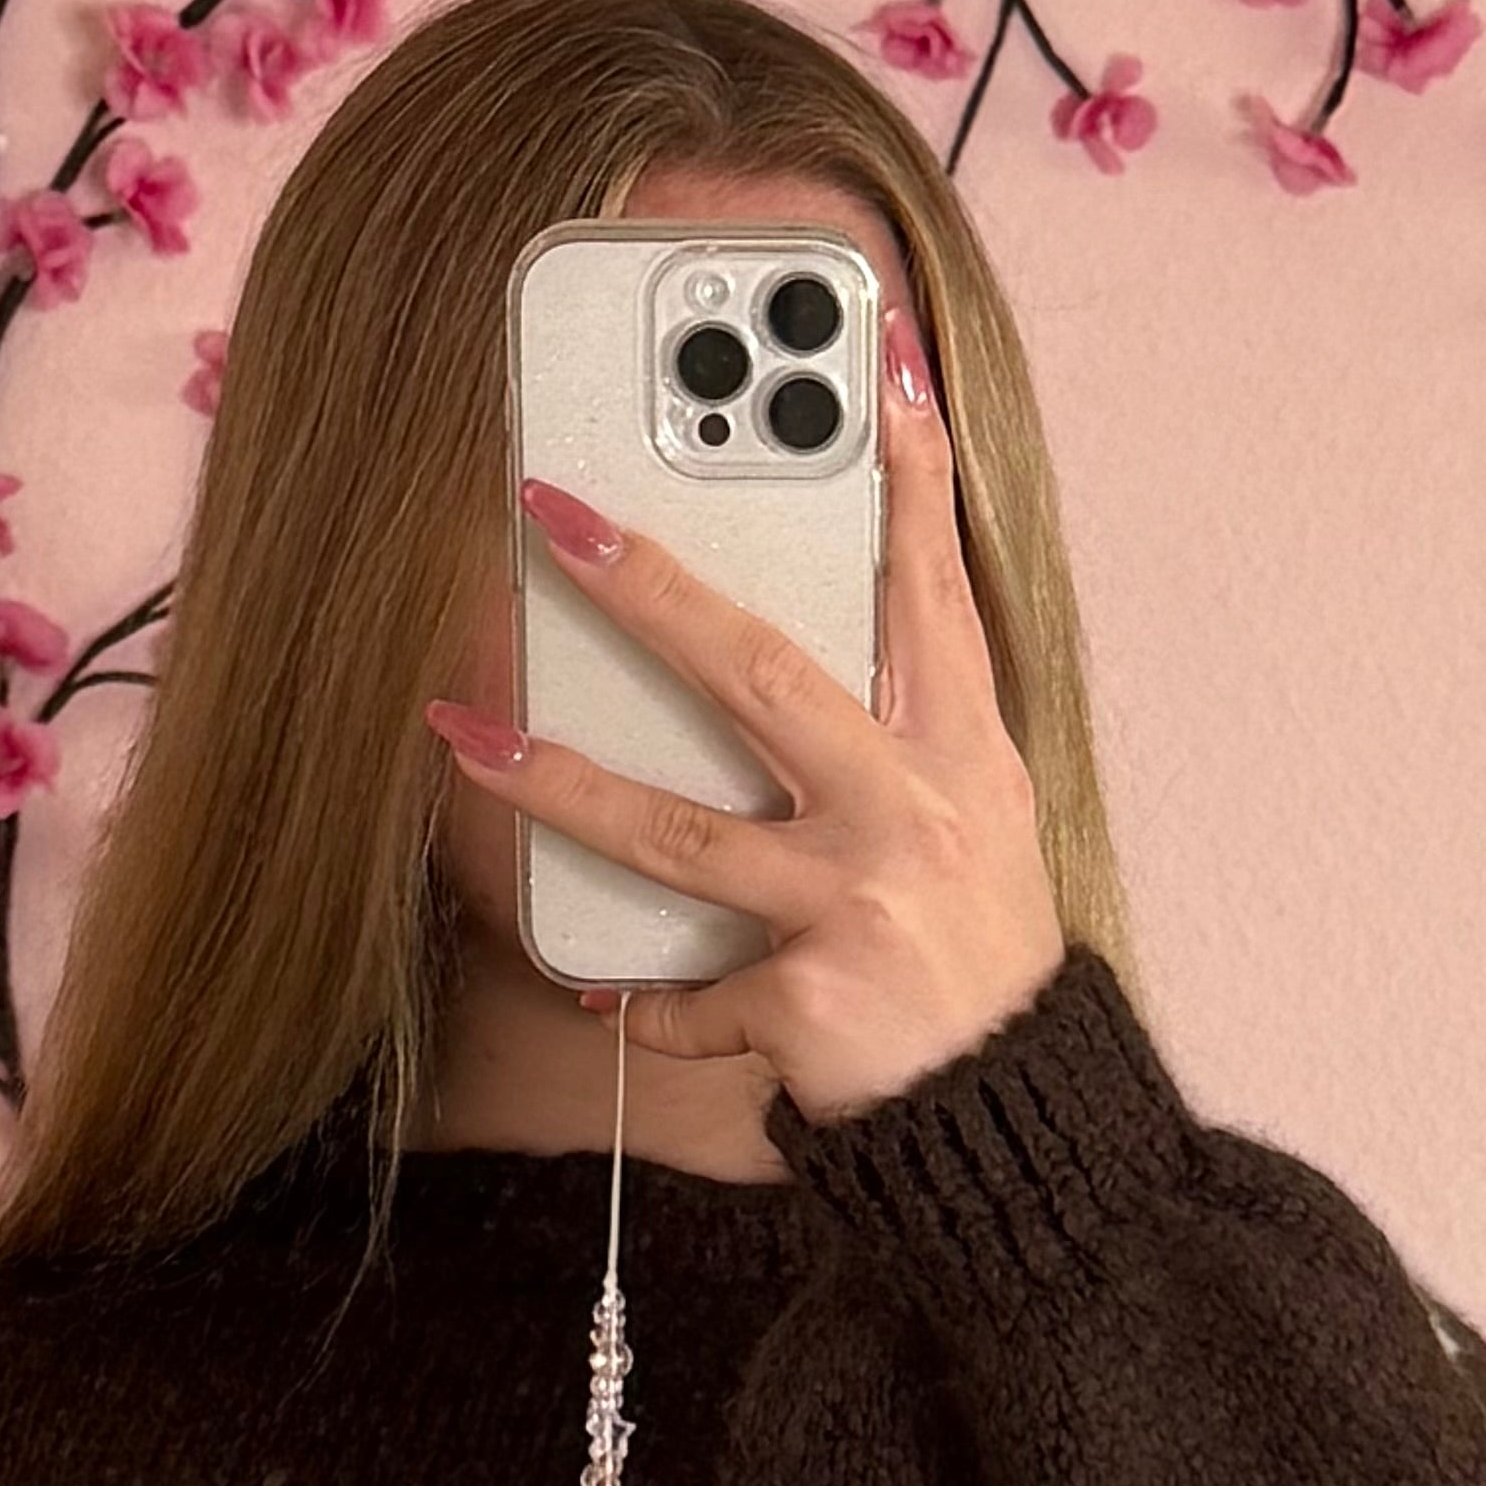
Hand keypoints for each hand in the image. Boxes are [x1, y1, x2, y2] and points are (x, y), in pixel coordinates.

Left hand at [419, 301, 1066, 1124]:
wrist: (1015, 1116)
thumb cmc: (981, 960)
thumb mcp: (979, 825)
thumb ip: (905, 735)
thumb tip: (786, 656)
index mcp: (959, 754)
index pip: (933, 590)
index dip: (911, 477)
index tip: (885, 368)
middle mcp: (908, 814)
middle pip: (760, 676)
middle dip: (647, 590)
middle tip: (554, 517)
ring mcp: (854, 907)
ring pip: (678, 833)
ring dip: (559, 786)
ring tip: (470, 737)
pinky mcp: (807, 1003)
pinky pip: (690, 996)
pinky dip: (643, 1006)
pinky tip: (602, 1000)